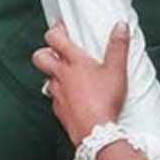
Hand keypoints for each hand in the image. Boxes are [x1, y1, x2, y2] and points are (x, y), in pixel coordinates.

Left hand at [31, 20, 129, 143]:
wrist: (95, 132)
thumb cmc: (104, 101)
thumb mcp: (117, 70)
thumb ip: (118, 47)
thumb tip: (120, 26)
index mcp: (74, 62)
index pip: (55, 38)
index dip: (55, 30)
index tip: (60, 27)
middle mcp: (61, 76)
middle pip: (39, 57)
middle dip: (45, 52)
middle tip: (57, 52)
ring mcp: (56, 93)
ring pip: (46, 78)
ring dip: (53, 74)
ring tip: (66, 74)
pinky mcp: (58, 109)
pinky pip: (54, 98)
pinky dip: (60, 94)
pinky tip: (72, 96)